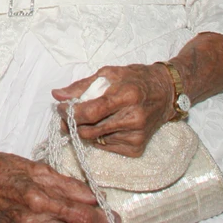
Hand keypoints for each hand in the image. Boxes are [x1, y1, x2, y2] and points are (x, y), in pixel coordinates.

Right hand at [0, 144, 107, 222]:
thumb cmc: (0, 167)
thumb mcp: (35, 168)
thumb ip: (64, 184)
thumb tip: (91, 194)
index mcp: (38, 198)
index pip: (80, 215)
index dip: (101, 217)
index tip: (114, 216)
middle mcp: (32, 218)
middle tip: (111, 220)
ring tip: (91, 221)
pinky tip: (65, 222)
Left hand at [53, 63, 175, 157]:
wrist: (166, 93)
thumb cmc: (135, 79)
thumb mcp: (108, 74)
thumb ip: (81, 86)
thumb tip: (57, 95)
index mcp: (125, 96)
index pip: (90, 112)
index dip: (69, 113)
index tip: (60, 108)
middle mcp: (133, 118)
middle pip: (90, 130)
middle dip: (71, 124)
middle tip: (65, 116)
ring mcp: (137, 135)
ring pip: (96, 140)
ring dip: (84, 130)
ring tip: (84, 119)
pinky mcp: (138, 148)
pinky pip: (107, 147)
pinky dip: (99, 137)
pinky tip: (103, 125)